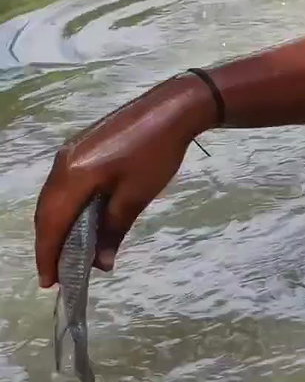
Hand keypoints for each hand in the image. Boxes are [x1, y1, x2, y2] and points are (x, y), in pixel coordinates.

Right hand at [34, 76, 212, 286]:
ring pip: (54, 198)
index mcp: (72, 175)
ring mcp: (70, 152)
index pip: (51, 223)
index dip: (48, 254)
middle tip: (57, 273)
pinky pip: (64, 185)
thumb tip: (100, 263)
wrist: (173, 107)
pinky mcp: (81, 147)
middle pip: (47, 211)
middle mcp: (62, 163)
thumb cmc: (157, 153)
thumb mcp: (136, 196)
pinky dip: (67, 207)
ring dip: (58, 225)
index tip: (49, 282)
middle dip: (50, 243)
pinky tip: (79, 220)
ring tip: (68, 253)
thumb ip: (112, 230)